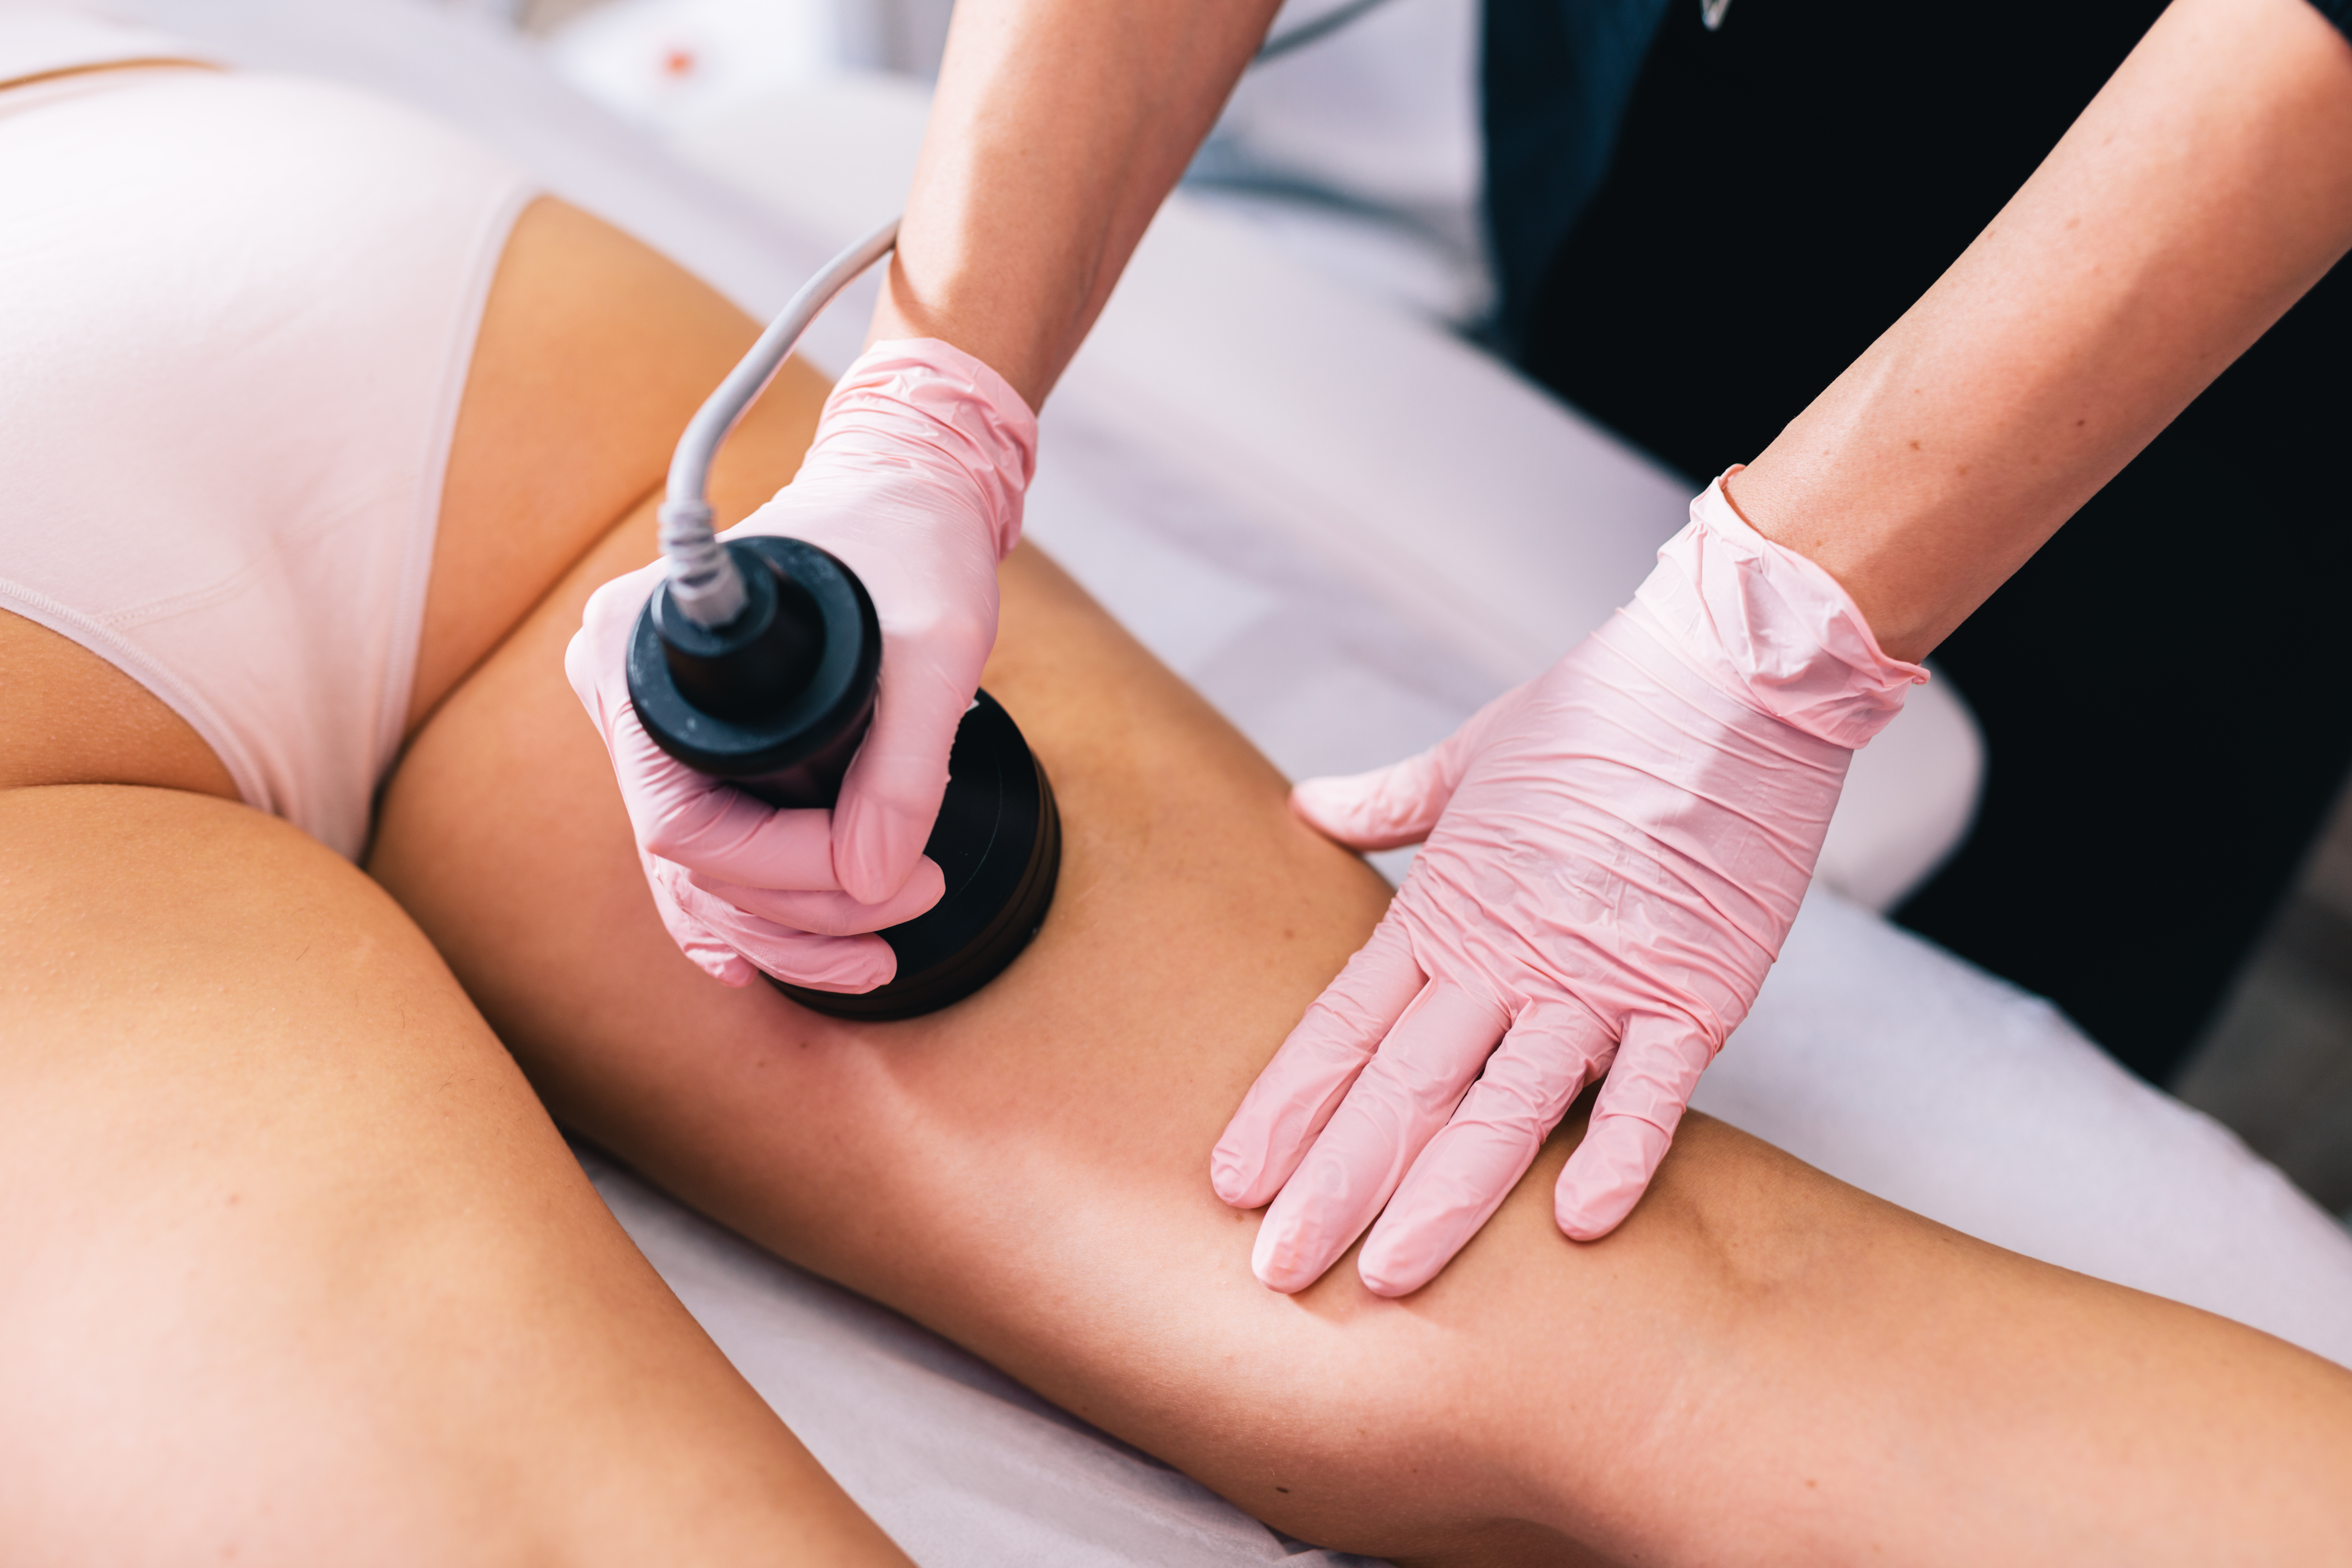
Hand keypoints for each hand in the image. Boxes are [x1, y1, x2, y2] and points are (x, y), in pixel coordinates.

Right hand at [565, 339, 1036, 988]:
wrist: (905, 492)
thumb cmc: (910, 541)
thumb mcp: (937, 644)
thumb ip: (904, 763)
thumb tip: (872, 877)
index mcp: (643, 646)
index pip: (686, 820)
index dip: (787, 872)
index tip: (890, 873)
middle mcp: (623, 685)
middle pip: (689, 857)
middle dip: (798, 912)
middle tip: (901, 917)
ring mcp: (649, 719)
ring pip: (694, 870)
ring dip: (780, 929)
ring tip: (873, 955)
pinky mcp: (690, 740)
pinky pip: (704, 846)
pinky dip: (748, 906)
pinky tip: (775, 958)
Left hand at [1210, 476, 1923, 1293]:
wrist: (1733, 670)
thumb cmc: (1603, 709)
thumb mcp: (1474, 755)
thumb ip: (1389, 799)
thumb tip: (1312, 805)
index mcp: (1451, 906)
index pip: (1344, 1025)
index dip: (1286, 1106)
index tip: (1233, 1180)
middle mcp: (1511, 954)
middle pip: (1404, 1086)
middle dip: (1338, 1185)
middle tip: (1279, 1270)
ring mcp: (1602, 977)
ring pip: (1506, 1105)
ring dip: (1447, 1196)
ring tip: (1390, 1276)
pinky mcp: (1696, 987)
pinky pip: (1652, 1088)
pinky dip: (1618, 1152)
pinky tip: (1574, 1221)